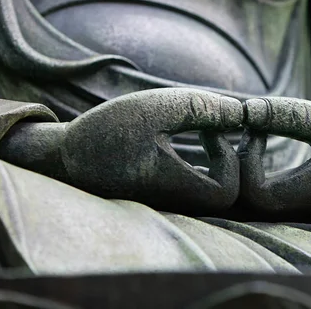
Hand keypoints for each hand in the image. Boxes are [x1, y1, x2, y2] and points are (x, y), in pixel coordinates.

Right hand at [0, 88, 242, 212]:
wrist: (67, 157)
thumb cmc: (107, 132)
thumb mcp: (155, 108)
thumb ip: (201, 108)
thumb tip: (242, 113)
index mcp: (173, 186)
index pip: (228, 192)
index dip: (230, 161)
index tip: (211, 132)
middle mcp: (176, 202)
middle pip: (227, 195)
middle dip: (233, 160)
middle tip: (219, 129)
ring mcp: (172, 201)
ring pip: (214, 190)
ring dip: (220, 160)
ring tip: (208, 130)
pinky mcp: (167, 195)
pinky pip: (200, 186)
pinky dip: (208, 163)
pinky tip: (194, 138)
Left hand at [238, 97, 310, 217]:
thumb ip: (291, 116)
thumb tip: (247, 108)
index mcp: (298, 198)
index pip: (247, 188)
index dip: (246, 154)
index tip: (261, 127)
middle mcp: (285, 213)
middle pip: (236, 196)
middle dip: (236, 156)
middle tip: (251, 124)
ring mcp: (282, 214)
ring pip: (239, 196)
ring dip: (239, 160)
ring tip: (255, 128)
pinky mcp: (281, 207)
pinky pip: (249, 192)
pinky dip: (246, 165)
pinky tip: (260, 135)